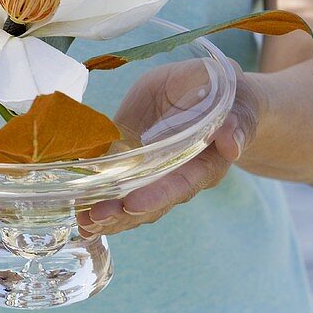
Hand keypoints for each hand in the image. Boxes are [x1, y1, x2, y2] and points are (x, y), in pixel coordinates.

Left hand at [77, 60, 262, 237]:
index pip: (181, 185)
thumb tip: (232, 143)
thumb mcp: (236, 98)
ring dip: (106, 215)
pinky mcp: (130, 164)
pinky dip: (94, 200)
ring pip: (130, 204)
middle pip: (150, 204)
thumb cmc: (226, 94)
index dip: (157, 196)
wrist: (207, 91)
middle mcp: (177, 178)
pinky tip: (76, 213)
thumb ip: (236, 119)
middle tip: (94, 218)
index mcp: (204, 164)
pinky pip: (113, 186)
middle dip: (122, 214)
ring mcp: (152, 175)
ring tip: (82, 221)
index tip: (133, 204)